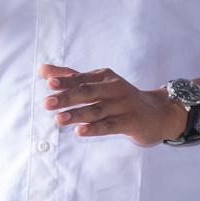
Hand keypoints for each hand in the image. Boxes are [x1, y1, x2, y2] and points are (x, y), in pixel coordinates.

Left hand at [39, 64, 187, 146]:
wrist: (157, 113)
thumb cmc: (121, 98)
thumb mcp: (99, 83)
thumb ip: (71, 77)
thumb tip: (42, 70)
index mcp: (105, 77)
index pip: (81, 78)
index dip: (65, 81)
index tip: (49, 83)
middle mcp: (114, 88)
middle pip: (87, 92)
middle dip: (67, 97)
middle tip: (47, 103)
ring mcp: (123, 105)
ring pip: (96, 110)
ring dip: (77, 114)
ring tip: (59, 119)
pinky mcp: (130, 122)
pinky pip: (109, 126)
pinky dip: (94, 128)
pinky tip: (80, 131)